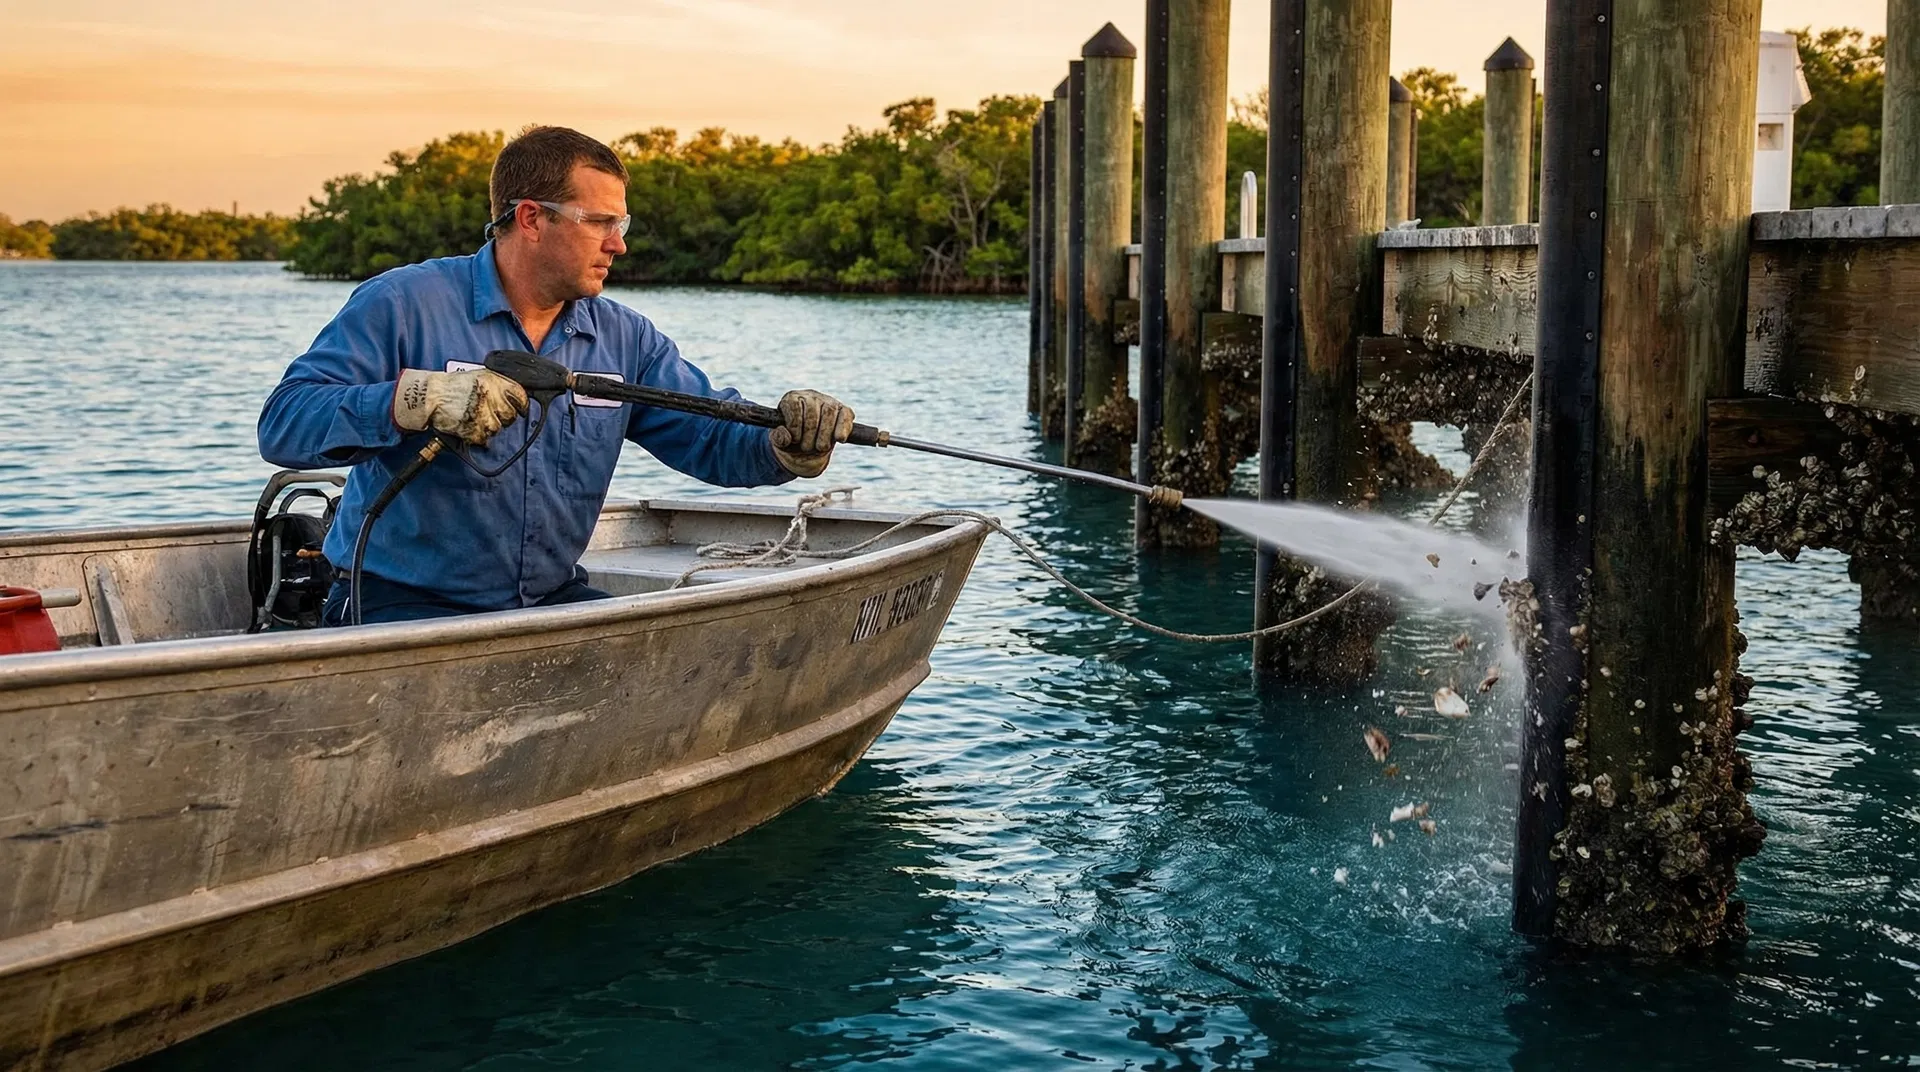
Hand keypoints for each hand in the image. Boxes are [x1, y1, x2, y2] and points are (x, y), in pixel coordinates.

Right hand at [392, 368, 528, 445]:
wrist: (430, 396)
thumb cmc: (454, 386)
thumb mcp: (480, 376)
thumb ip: (500, 384)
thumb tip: (521, 397)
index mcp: (492, 381)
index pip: (520, 396)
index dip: (521, 405)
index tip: (520, 409)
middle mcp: (488, 396)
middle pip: (510, 416)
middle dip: (503, 417)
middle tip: (490, 414)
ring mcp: (480, 414)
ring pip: (497, 429)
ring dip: (488, 427)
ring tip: (475, 417)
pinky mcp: (472, 428)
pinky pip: (484, 439)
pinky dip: (477, 436)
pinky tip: (469, 425)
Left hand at [771, 389, 853, 477]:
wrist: (808, 449)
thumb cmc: (792, 442)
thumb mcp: (781, 442)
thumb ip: (778, 438)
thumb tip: (785, 435)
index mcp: (791, 399)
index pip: (794, 405)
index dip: (795, 425)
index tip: (795, 439)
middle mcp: (810, 396)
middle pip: (812, 411)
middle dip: (810, 434)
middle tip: (806, 447)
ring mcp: (828, 402)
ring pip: (829, 412)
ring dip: (825, 435)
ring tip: (819, 447)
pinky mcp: (843, 410)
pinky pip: (845, 414)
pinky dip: (843, 427)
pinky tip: (839, 439)